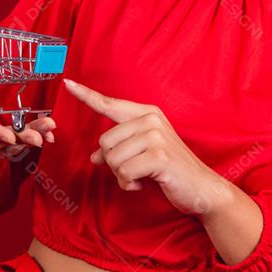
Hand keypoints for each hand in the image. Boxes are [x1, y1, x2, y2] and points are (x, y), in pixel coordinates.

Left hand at [63, 78, 233, 216]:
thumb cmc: (170, 170)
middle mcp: (150, 119)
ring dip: (122, 176)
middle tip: (134, 171)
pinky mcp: (159, 155)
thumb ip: (119, 150)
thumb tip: (94, 156)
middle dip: (113, 164)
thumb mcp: (142, 155)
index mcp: (147, 114)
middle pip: (104, 142)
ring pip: (112, 159)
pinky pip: (124, 172)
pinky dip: (130, 184)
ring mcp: (156, 136)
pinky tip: (144, 183)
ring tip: (141, 176)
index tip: (68, 83)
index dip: (86, 95)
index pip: (110, 104)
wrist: (202, 187)